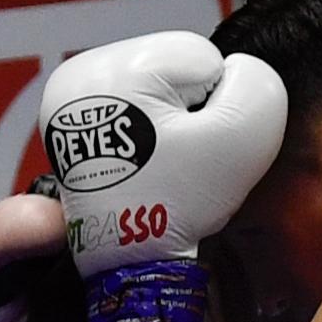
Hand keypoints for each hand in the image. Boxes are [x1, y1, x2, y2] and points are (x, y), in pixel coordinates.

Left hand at [36, 31, 284, 321]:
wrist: (124, 261)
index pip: (204, 59)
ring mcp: (64, 96)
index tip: (193, 149)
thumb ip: (257, 85)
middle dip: (188, 111)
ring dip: (166, 120)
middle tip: (174, 161)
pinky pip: (127, 104)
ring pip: (152, 86)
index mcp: (113, 68)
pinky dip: (140, 129)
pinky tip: (138, 161)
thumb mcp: (241, 138)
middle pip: (173, 69)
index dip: (217, 108)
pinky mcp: (65, 120)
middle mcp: (77, 72)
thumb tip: (236, 69)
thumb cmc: (179, 201)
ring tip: (155, 163)